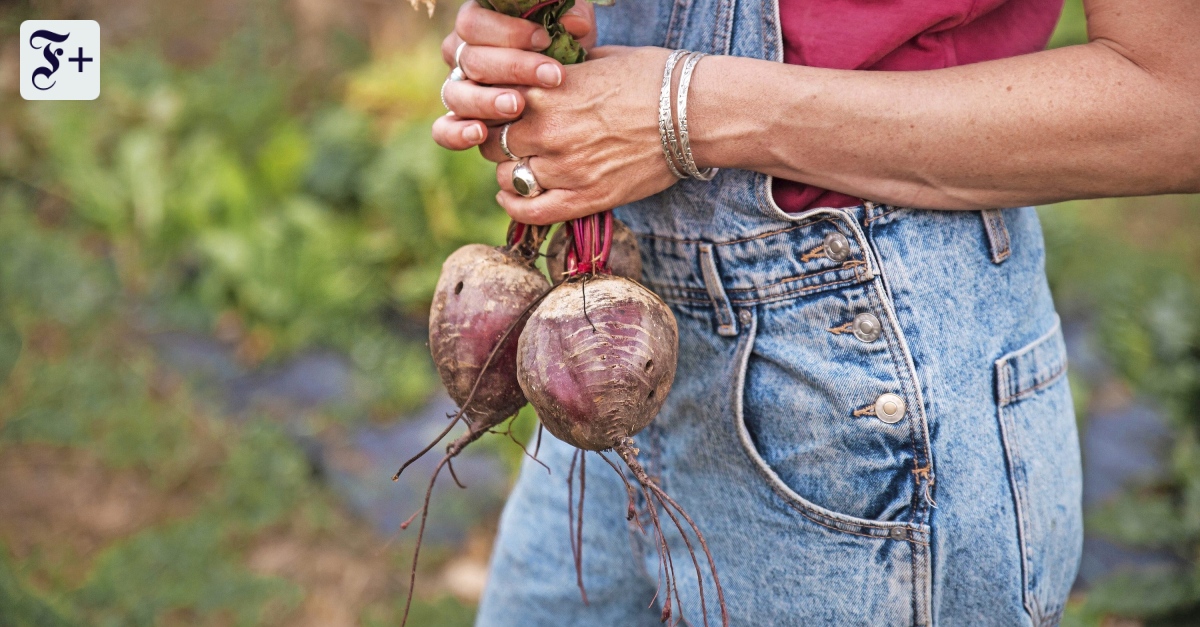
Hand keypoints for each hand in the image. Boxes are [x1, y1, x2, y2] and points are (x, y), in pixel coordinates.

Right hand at [433, 0, 596, 150]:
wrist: (557, 84)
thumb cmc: (559, 48)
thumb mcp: (569, 30)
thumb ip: (572, 19)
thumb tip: (574, 23)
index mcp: (476, 24)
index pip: (474, 22)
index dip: (507, 31)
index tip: (544, 40)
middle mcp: (459, 54)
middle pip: (471, 59)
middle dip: (513, 68)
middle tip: (551, 77)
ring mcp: (456, 88)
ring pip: (456, 94)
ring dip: (486, 101)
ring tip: (517, 106)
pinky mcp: (457, 120)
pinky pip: (444, 130)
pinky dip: (457, 133)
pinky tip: (480, 134)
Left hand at [479, 46, 678, 224]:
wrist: (695, 114)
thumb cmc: (654, 78)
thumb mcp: (598, 59)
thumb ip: (560, 73)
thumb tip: (541, 78)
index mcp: (546, 90)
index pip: (492, 106)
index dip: (494, 110)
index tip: (505, 113)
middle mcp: (548, 130)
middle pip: (492, 144)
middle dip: (499, 142)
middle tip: (514, 142)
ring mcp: (565, 168)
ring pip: (508, 179)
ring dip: (511, 174)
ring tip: (523, 169)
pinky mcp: (586, 198)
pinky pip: (531, 212)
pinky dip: (515, 207)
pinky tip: (515, 198)